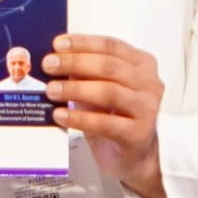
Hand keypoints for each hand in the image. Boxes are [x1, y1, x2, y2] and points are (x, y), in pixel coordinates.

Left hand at [45, 34, 166, 197]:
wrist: (133, 154)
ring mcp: (147, 109)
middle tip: (48, 65)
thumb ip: (82, 74)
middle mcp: (149, 83)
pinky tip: (59, 115)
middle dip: (75, 63)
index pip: (112, 47)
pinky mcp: (138, 133)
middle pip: (110, 67)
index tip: (58, 44)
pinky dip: (80, 118)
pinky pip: (105, 123)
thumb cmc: (112, 116)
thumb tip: (52, 60)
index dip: (84, 43)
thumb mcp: (97, 89)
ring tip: (50, 90)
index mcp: (141, 65)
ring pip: (109, 92)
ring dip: (75, 89)